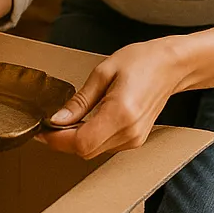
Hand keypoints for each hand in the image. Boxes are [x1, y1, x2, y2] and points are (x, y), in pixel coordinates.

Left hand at [39, 37, 183, 158]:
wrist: (171, 66)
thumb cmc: (141, 61)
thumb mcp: (103, 72)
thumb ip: (80, 100)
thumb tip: (58, 118)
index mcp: (121, 113)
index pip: (81, 142)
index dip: (57, 140)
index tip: (42, 129)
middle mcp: (130, 132)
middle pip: (85, 151)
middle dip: (63, 139)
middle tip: (50, 121)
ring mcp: (135, 139)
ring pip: (93, 151)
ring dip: (76, 139)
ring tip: (70, 117)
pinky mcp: (136, 140)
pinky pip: (104, 146)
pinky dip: (90, 137)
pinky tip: (87, 120)